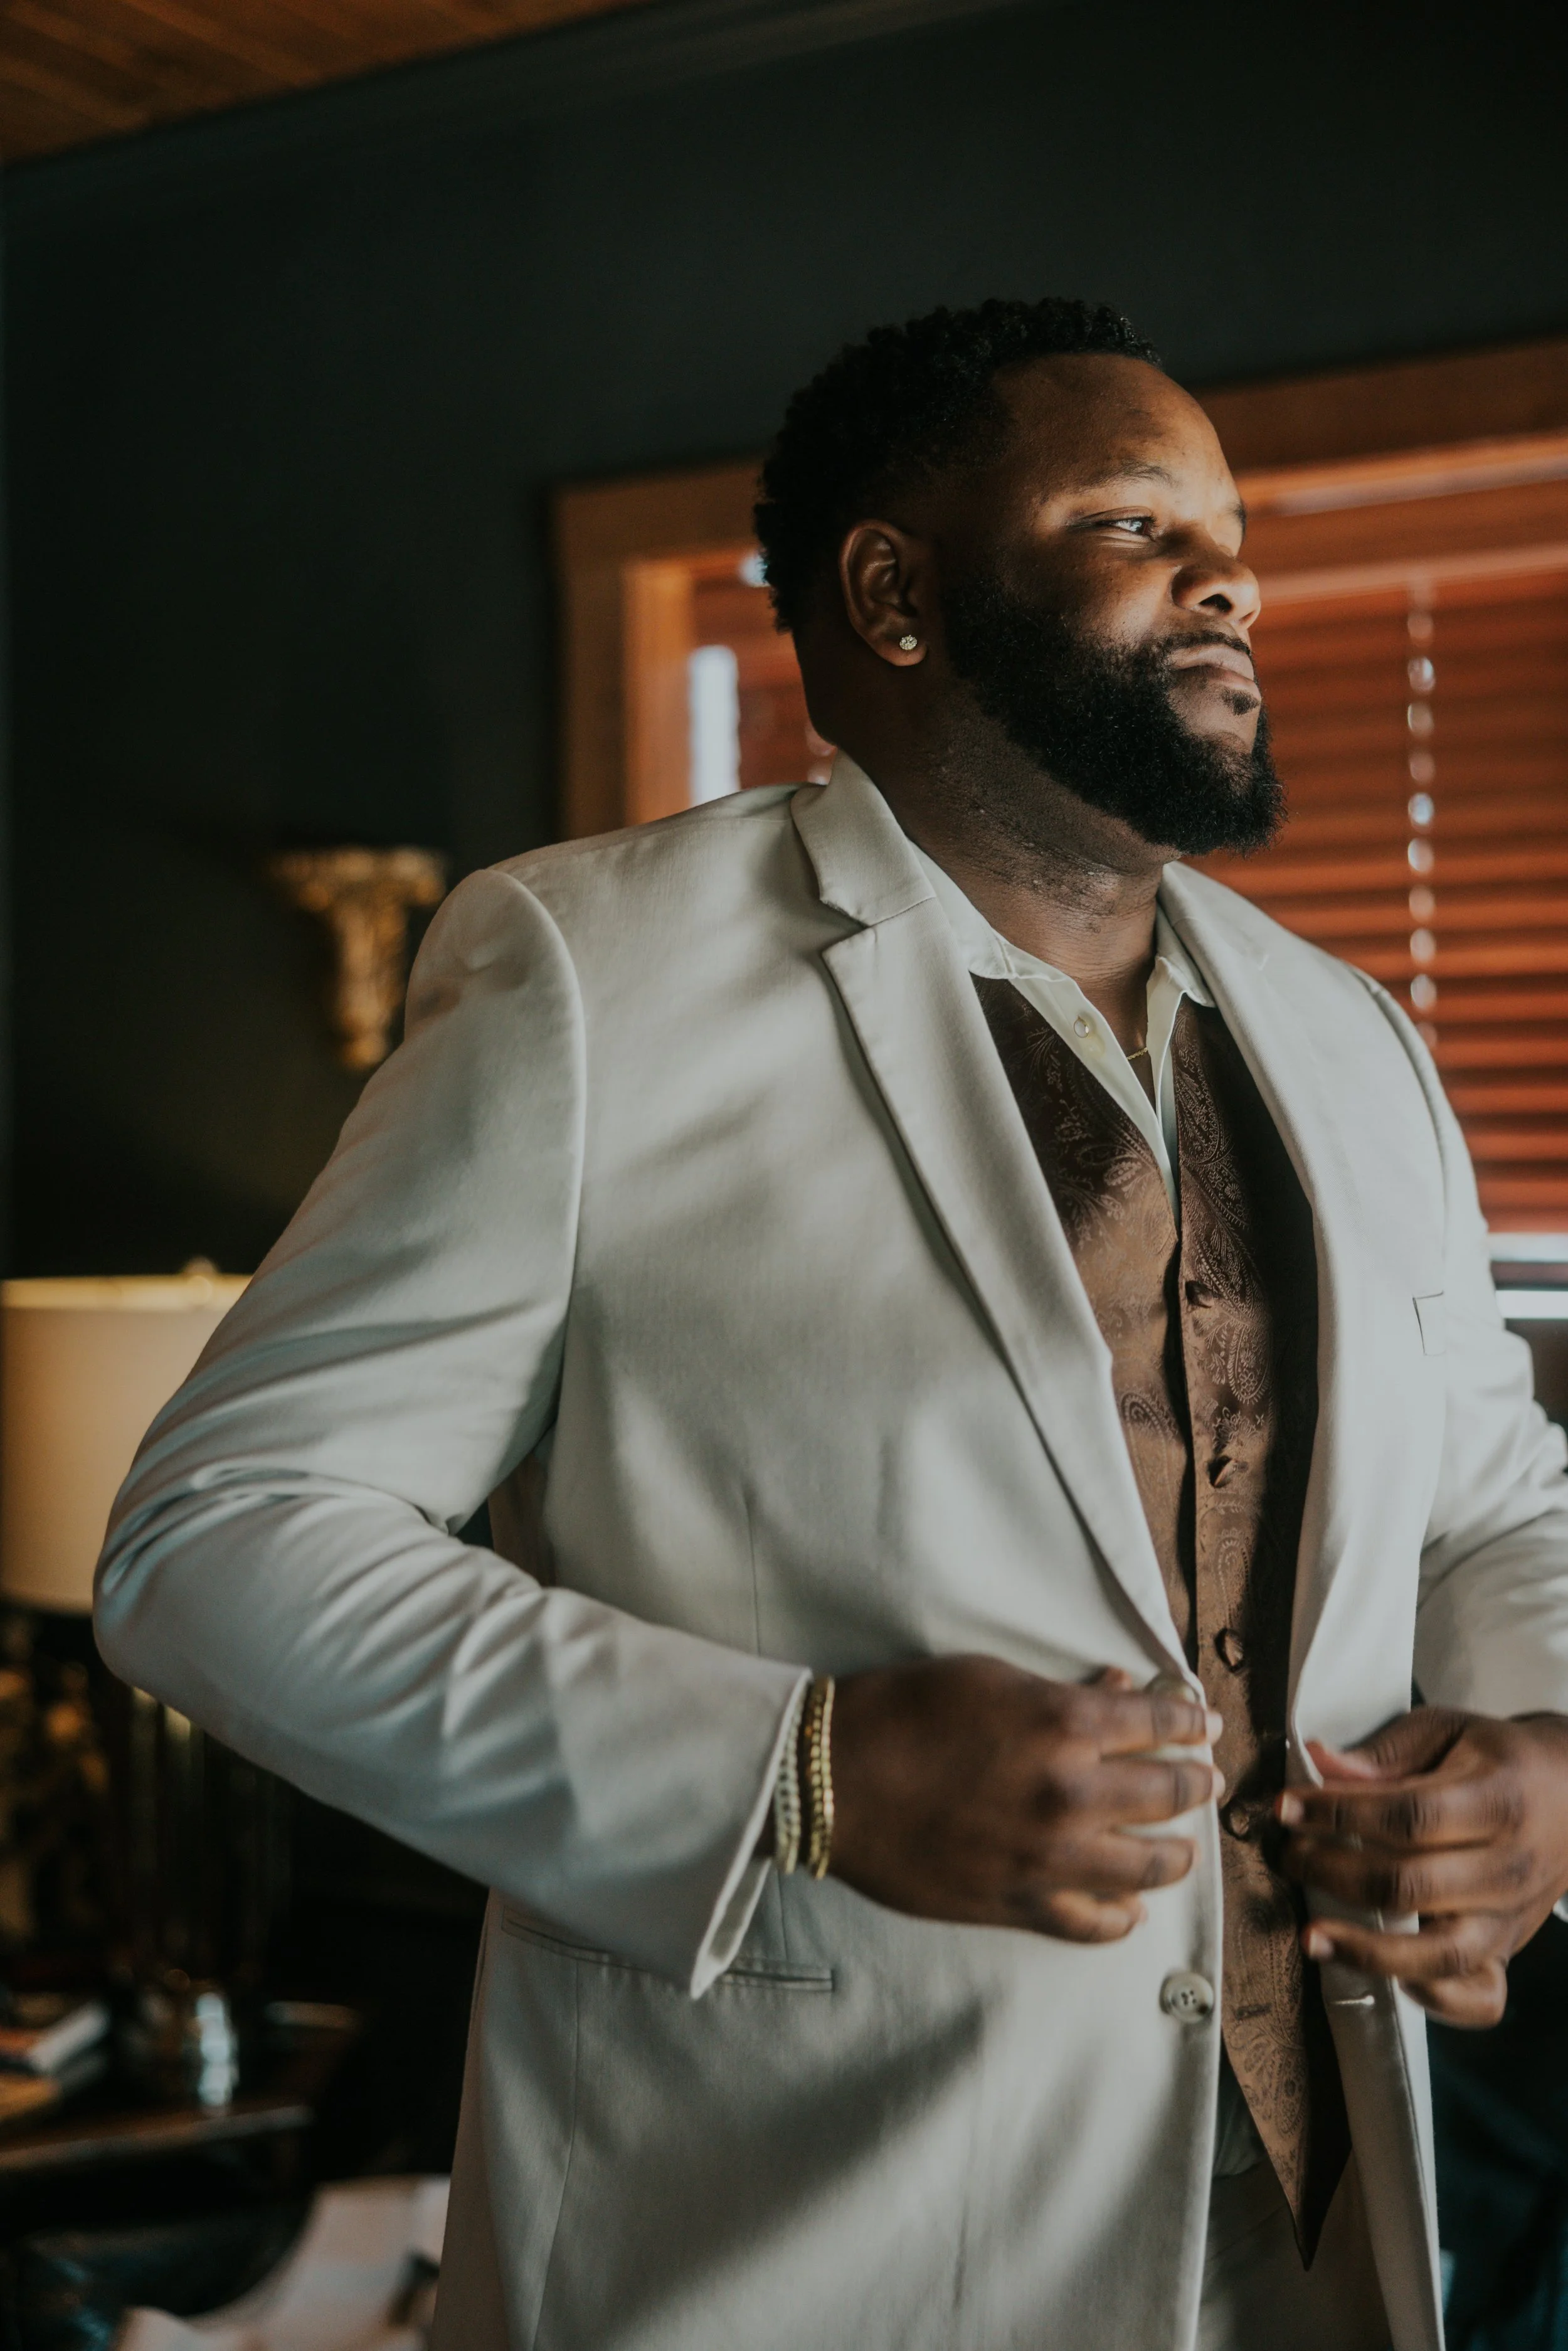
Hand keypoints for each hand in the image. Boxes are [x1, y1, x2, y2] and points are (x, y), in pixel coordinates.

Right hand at [829, 1655, 1222, 1941]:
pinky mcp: (1020, 1903)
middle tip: (1205, 1780)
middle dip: (1195, 1781)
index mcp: (1064, 1724)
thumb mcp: (989, 1678)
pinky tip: (1131, 1908)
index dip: (1192, 1719)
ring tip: (1182, 1847)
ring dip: (1176, 1853)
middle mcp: (1071, 1793)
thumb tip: (1119, 1689)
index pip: (1160, 1721)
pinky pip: (1095, 1923)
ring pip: (1149, 1865)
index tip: (1206, 1724)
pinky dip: (1122, 1917)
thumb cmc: (905, 1712)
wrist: (833, 1780)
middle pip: (1169, 1792)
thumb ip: (1063, 1692)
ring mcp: (1049, 1857)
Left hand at [1278, 1707, 1567, 2026]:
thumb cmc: (1497, 1759)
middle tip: (1291, 1857)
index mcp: (1497, 1801)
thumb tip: (1320, 1765)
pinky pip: (1477, 1998)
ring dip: (1367, 1951)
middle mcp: (1508, 1867)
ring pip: (1438, 1954)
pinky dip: (1433, 1998)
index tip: (1286, 1808)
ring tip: (1310, 1936)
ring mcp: (1510, 1917)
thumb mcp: (1446, 1731)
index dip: (1338, 1814)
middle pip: (1410, 1885)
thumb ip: (1386, 1754)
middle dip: (1333, 1873)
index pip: (1408, 1815)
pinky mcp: (1507, 1951)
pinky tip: (1389, 1977)